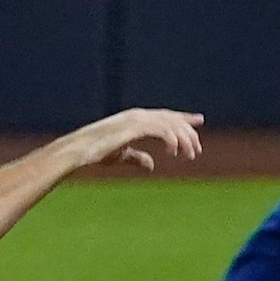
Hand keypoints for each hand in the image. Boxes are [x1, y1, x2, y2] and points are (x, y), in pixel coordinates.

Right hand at [71, 108, 206, 172]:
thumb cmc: (95, 153)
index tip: (199, 121)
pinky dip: (171, 140)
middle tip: (198, 149)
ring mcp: (137, 119)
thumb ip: (137, 158)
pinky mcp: (135, 126)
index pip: (165, 116)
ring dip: (183, 140)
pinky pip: (162, 131)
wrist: (80, 151)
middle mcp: (138, 115)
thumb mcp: (121, 156)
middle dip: (188, 132)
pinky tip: (174, 152)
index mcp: (135, 119)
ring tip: (190, 155)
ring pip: (170, 125)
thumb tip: (152, 165)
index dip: (183, 118)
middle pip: (171, 119)